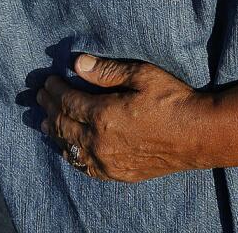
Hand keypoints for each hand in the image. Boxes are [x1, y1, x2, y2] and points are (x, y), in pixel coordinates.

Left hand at [37, 54, 207, 181]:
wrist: (197, 136)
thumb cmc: (172, 100)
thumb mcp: (142, 75)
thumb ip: (107, 71)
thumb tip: (76, 63)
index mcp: (103, 115)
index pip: (67, 102)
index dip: (54, 90)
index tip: (48, 80)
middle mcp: (99, 142)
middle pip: (62, 124)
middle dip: (48, 108)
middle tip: (40, 97)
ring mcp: (107, 161)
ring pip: (69, 148)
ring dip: (53, 132)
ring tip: (44, 121)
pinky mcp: (117, 174)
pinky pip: (84, 166)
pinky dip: (70, 154)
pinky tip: (67, 148)